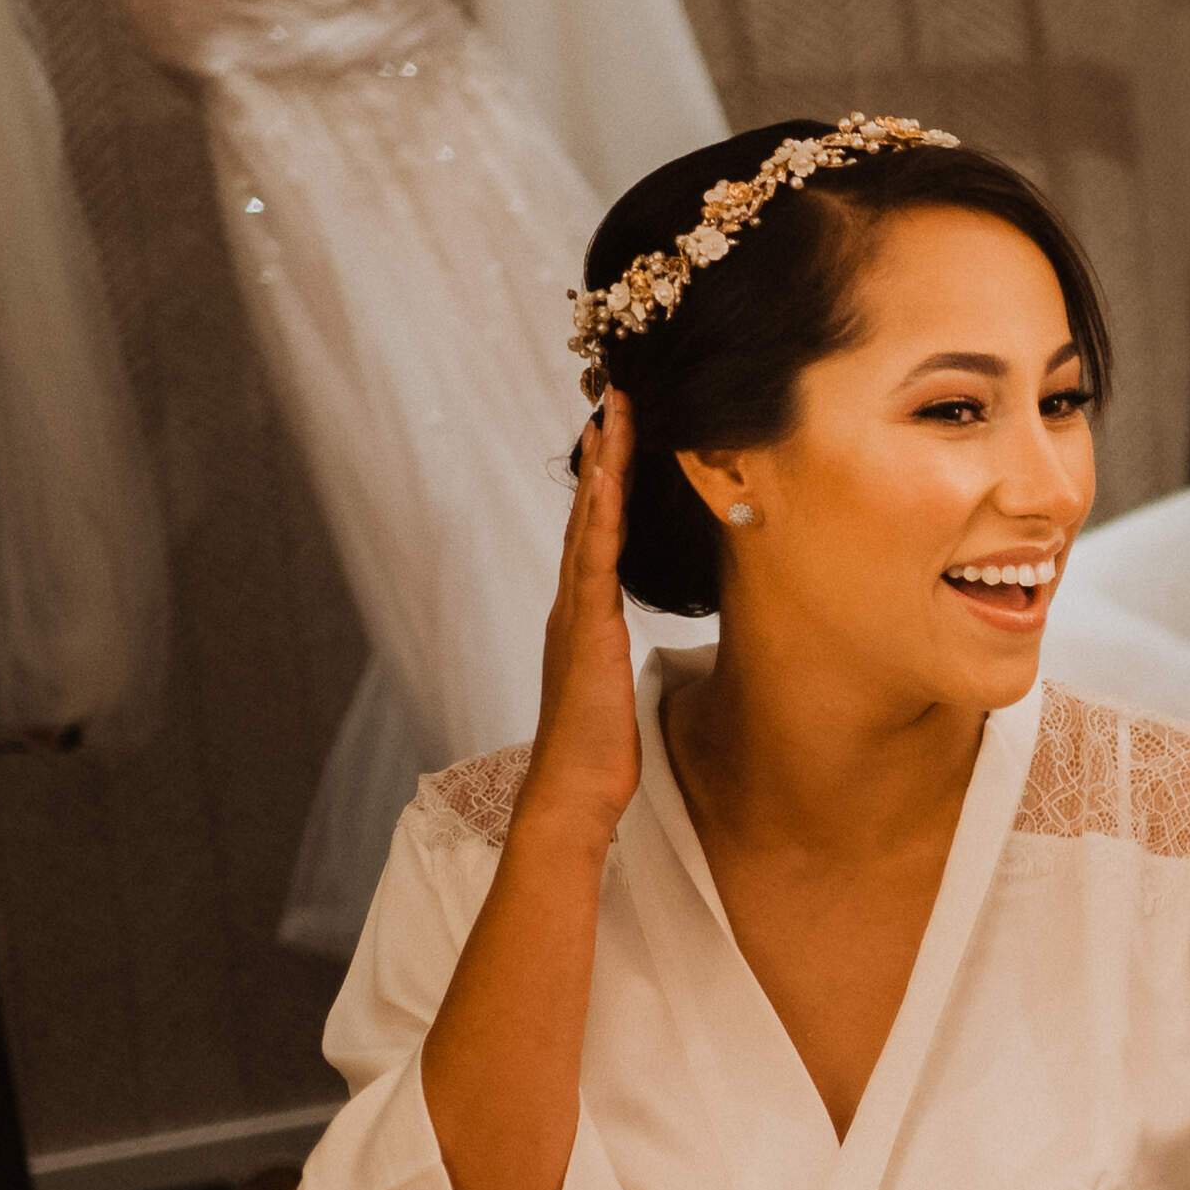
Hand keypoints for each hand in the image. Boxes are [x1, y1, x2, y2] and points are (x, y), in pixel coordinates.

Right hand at [514, 398, 643, 850]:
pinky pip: (596, 559)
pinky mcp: (588, 629)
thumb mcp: (611, 688)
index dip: (604, 483)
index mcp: (581, 616)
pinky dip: (602, 515)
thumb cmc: (596, 751)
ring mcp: (576, 613)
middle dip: (603, 455)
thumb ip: (609, 655)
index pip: (594, 533)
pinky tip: (612, 478)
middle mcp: (572, 604)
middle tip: (613, 397)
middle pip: (588, 512)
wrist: (572, 792)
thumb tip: (615, 641)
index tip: (617, 434)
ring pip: (589, 523)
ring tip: (614, 414)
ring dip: (603, 467)